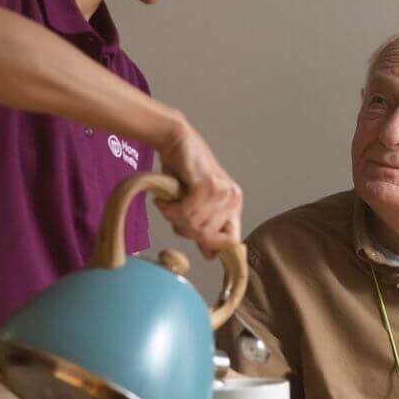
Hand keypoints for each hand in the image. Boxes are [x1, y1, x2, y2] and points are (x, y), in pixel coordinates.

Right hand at [154, 120, 242, 256]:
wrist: (176, 142)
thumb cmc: (183, 174)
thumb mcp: (195, 205)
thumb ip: (204, 228)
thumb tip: (210, 256)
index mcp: (234, 205)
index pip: (231, 242)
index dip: (212, 246)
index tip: (193, 237)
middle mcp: (233, 199)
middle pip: (207, 237)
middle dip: (185, 229)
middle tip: (173, 212)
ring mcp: (223, 191)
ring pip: (195, 225)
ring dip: (174, 217)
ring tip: (168, 203)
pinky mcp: (208, 184)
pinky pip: (187, 212)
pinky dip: (170, 209)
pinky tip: (165, 199)